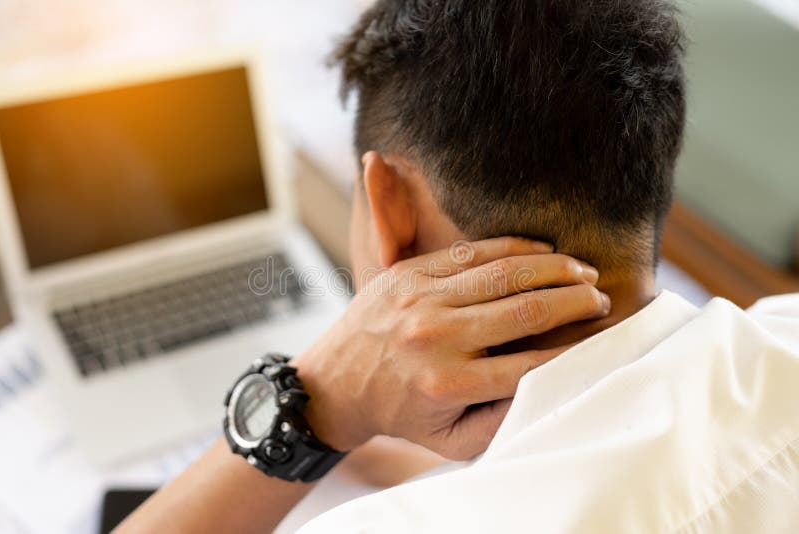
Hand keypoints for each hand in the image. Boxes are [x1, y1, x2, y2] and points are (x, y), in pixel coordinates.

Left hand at [293, 237, 609, 459]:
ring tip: (583, 272)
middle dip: (575, 301)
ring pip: (504, 273)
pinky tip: (542, 250)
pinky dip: (513, 248)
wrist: (337, 381)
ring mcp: (420, 298)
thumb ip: (502, 420)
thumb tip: (552, 386)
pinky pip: (472, 252)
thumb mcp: (450, 439)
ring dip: (553, 268)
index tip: (602, 335)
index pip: (532, 361)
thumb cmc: (401, 412)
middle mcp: (436, 336)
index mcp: (449, 383)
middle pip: (526, 309)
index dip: (575, 346)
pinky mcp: (409, 272)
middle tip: (601, 298)